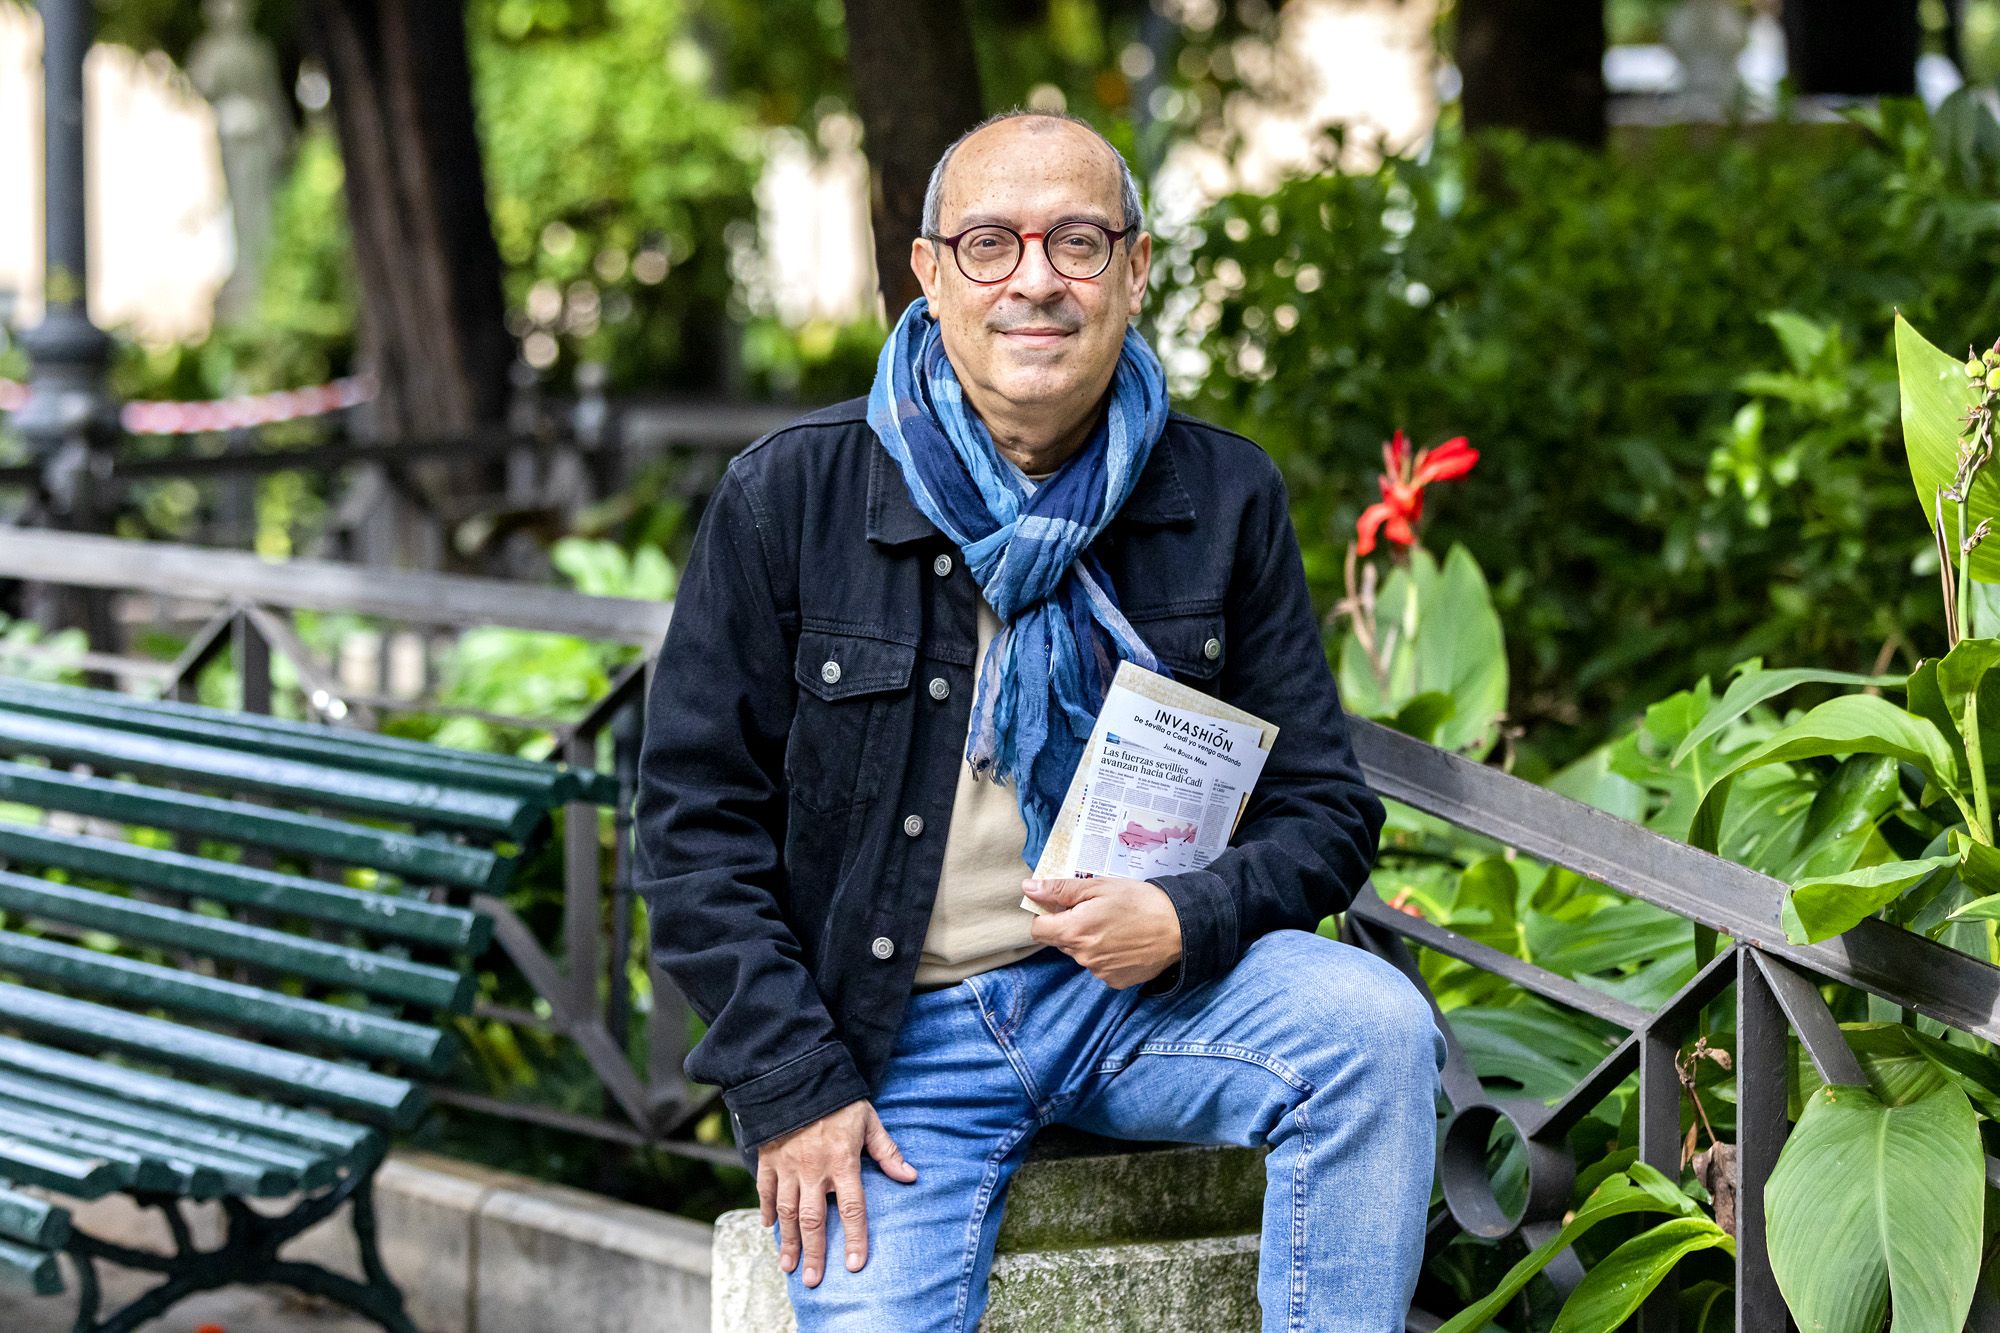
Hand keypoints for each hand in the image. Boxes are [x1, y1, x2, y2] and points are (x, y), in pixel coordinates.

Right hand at [757, 1099, 916, 1286]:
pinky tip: (769, 1227)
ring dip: (788, 1241)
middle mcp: (813, 1169)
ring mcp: (788, 1165)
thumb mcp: (868, 1120)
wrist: (796, 1075)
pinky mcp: (769, 1158)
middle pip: (813, 1220)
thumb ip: (887, 1151)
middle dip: (814, 1253)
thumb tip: (910, 1176)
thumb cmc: (838, 1098)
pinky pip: (766, 1190)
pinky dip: (767, 1210)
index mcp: (842, 1161)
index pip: (851, 1208)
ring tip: (789, 1266)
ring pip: (787, 1212)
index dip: (854, 1238)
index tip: (853, 1265)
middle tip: (813, 1280)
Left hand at [1023, 876, 1182, 988]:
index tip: (1062, 906)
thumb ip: (1060, 889)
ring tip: (1114, 926)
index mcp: (1074, 930)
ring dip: (1088, 941)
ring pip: (1080, 954)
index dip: (1046, 915)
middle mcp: (1082, 956)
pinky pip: (1098, 966)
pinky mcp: (1114, 981)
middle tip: (1095, 911)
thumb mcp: (1098, 887)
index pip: (1038, 929)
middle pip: (1060, 941)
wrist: (1179, 928)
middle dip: (1070, 926)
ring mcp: (1098, 972)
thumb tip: (1028, 887)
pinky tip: (1123, 942)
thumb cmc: (1139, 902)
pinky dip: (1105, 955)